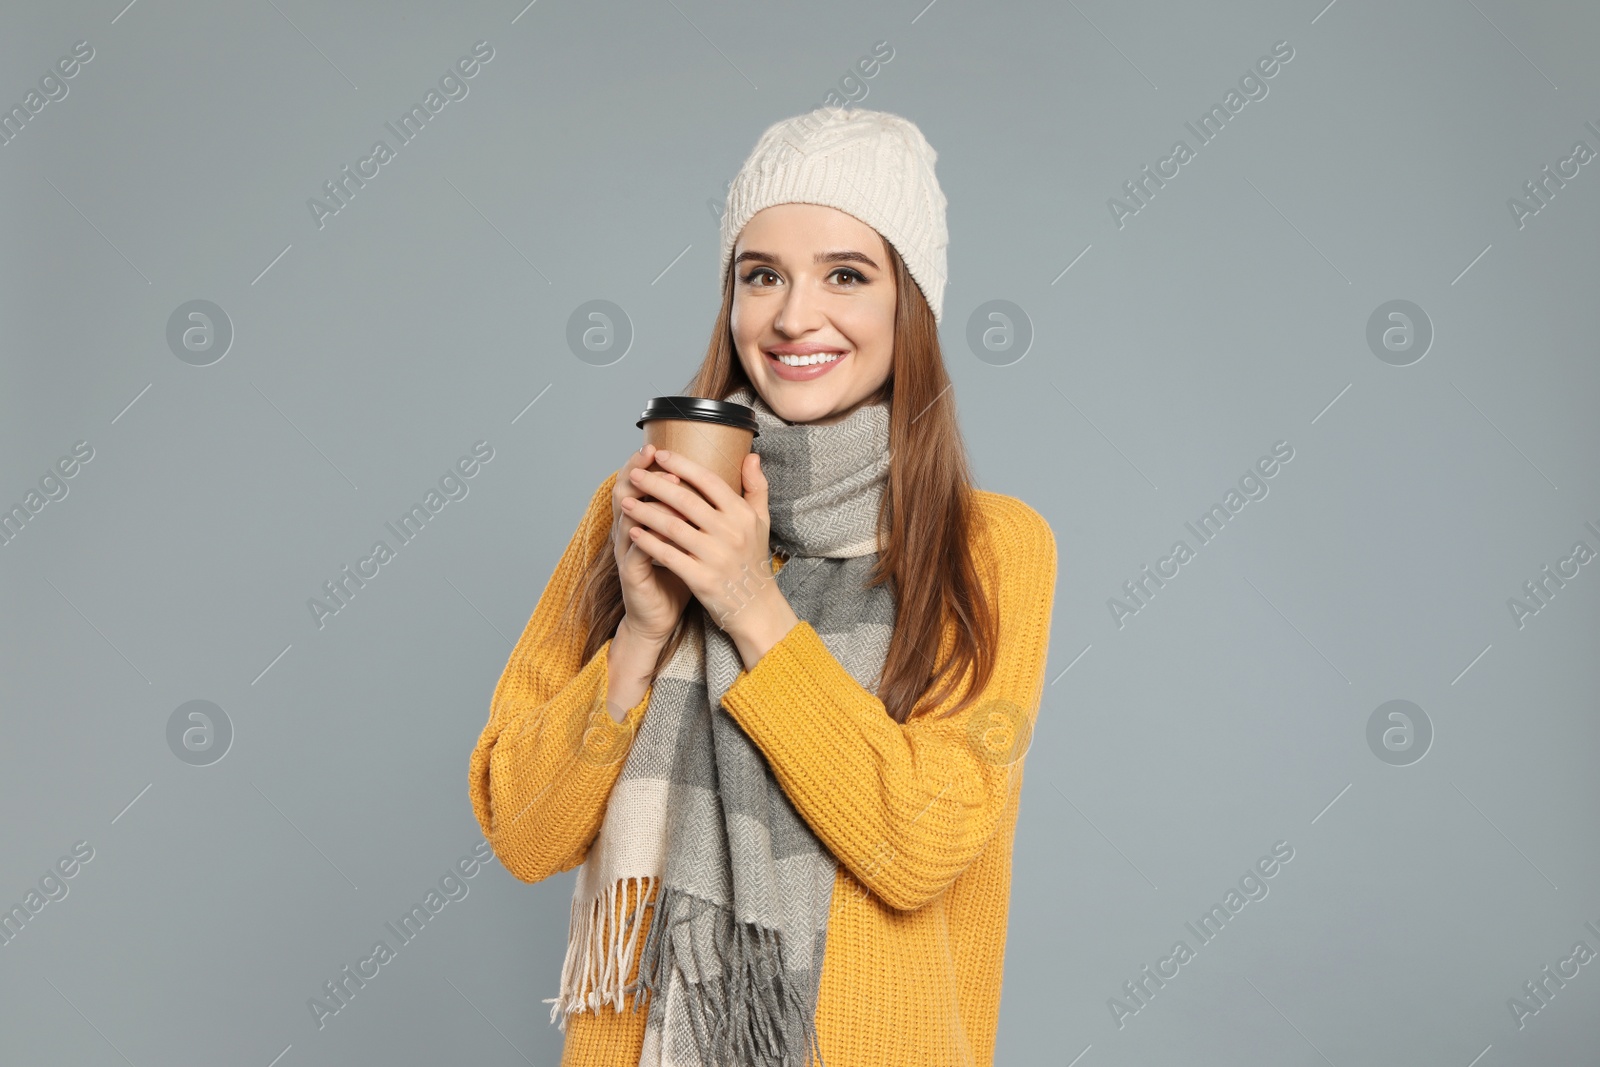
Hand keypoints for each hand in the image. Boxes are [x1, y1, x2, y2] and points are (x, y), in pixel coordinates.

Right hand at [612, 443, 691, 642]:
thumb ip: (701, 511)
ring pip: (629, 517)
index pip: (641, 483)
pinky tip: (662, 528)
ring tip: (666, 484)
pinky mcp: (631, 573)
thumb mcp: (692, 539)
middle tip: (659, 457)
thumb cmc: (678, 573)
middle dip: (643, 473)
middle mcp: (631, 529)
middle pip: (626, 492)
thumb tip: (719, 482)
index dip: (648, 465)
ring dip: (648, 499)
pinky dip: (648, 537)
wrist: (661, 615)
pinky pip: (636, 550)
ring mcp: (627, 551)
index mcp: (645, 518)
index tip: (663, 447)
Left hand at [619, 447, 782, 635]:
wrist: (755, 605)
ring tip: (626, 501)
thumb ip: (756, 487)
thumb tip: (751, 456)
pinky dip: (649, 543)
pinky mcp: (702, 579)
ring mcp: (716, 556)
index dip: (682, 466)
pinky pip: (669, 555)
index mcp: (742, 514)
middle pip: (686, 500)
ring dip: (646, 512)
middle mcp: (731, 532)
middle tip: (635, 474)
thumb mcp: (761, 521)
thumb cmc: (753, 559)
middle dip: (656, 485)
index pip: (709, 481)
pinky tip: (632, 532)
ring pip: (673, 526)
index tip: (660, 455)